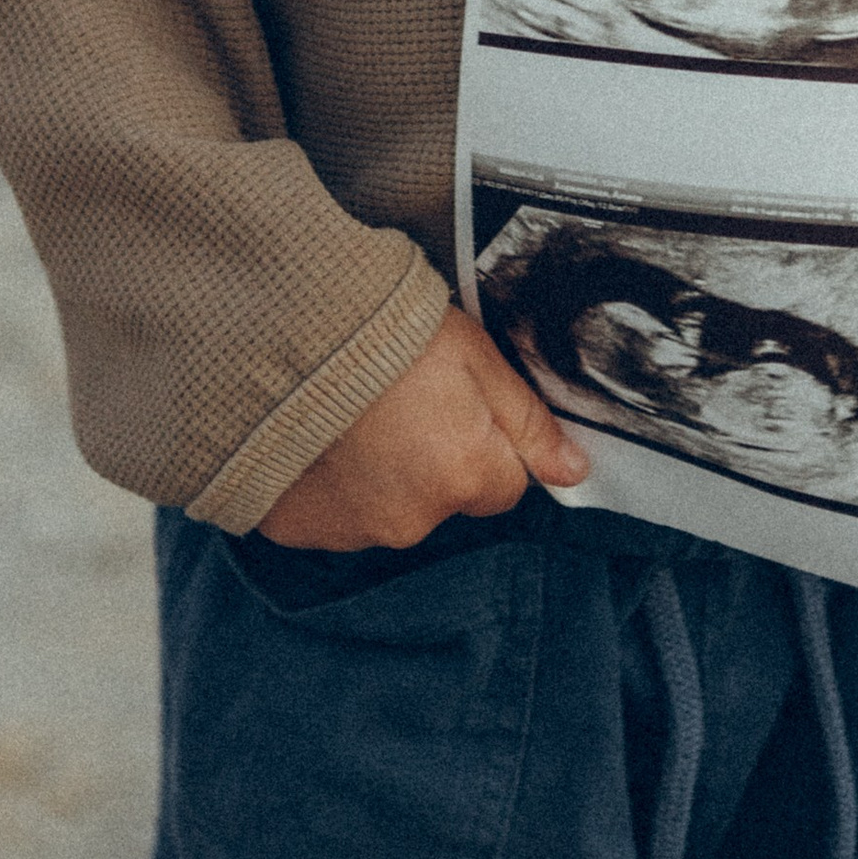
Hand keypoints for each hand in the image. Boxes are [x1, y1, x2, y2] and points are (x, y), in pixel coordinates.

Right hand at [256, 309, 588, 549]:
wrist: (282, 327)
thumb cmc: (385, 330)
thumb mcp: (475, 357)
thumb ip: (527, 422)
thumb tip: (575, 472)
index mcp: (463, 477)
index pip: (503, 484)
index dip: (483, 439)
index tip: (451, 400)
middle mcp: (411, 520)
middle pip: (443, 501)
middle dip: (431, 460)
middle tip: (397, 400)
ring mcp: (350, 531)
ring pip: (385, 510)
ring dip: (377, 475)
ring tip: (350, 414)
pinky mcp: (296, 529)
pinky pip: (328, 516)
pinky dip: (325, 485)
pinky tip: (314, 437)